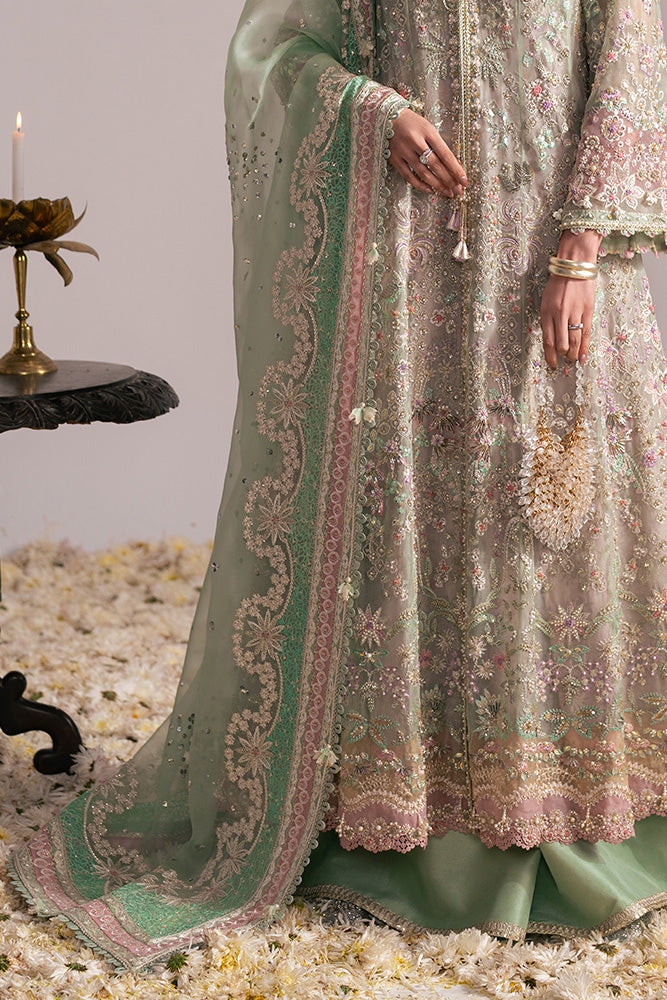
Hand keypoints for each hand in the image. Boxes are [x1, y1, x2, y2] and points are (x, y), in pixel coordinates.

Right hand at [388, 108, 467, 196]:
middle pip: (435, 165)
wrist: (388, 118)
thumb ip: (440, 147)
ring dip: (437, 185)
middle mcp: (415, 141)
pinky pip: (409, 176)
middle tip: (458, 191)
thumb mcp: (429, 129)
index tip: (464, 181)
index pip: (445, 154)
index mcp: (428, 131)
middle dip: (448, 180)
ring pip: (423, 173)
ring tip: (447, 193)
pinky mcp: (395, 159)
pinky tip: (431, 190)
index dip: (456, 169)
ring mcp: (404, 151)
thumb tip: (455, 167)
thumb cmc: (413, 124)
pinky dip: (421, 185)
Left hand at [540, 229, 602, 369]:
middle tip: (564, 361)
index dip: (549, 356)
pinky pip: (586, 332)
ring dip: (573, 353)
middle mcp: (559, 314)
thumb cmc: (558, 284)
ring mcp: (574, 313)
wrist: (573, 266)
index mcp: (546, 313)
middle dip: (562, 356)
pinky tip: (583, 356)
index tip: (551, 365)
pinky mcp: (587, 310)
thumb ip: (548, 320)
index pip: (547, 341)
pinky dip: (584, 347)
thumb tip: (551, 340)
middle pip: (561, 344)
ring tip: (573, 360)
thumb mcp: (546, 301)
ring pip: (574, 340)